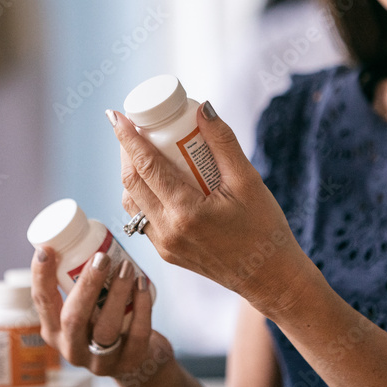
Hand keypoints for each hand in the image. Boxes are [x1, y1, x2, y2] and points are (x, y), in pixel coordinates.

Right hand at [30, 247, 176, 386]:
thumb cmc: (104, 319)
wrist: (136, 357)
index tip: (48, 249)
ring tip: (126, 266)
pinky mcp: (130, 361)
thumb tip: (74, 231)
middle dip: (87, 284)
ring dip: (117, 292)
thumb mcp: (84, 307)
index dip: (41, 276)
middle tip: (101, 257)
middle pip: (73, 318)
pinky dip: (142, 305)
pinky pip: (137, 333)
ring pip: (106, 327)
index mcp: (54, 330)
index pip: (42, 302)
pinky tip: (143, 283)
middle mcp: (73, 348)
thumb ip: (76, 281)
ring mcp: (101, 359)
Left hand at [108, 103, 314, 315]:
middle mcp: (168, 232)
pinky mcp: (167, 253)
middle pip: (131, 183)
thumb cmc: (265, 229)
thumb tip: (202, 108)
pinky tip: (155, 179)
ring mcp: (164, 246)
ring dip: (132, 174)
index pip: (145, 166)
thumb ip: (223, 142)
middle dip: (126, 151)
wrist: (270, 278)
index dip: (127, 138)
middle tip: (132, 126)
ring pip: (132, 203)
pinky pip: (143, 218)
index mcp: (186, 213)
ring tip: (142, 149)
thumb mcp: (248, 180)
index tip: (116, 115)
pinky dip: (142, 194)